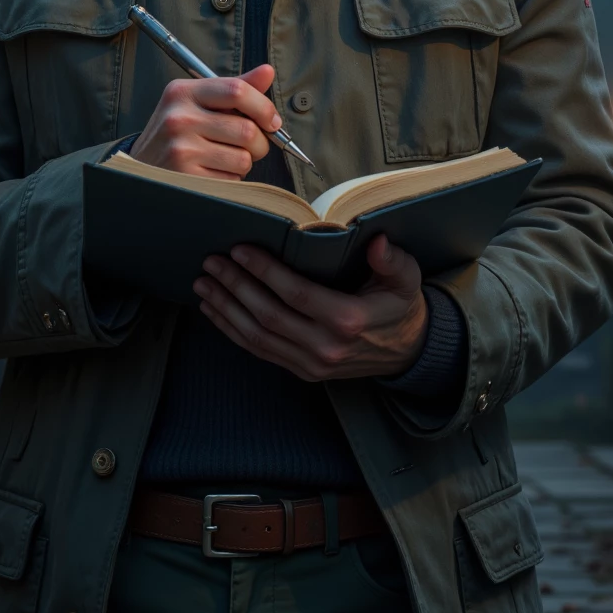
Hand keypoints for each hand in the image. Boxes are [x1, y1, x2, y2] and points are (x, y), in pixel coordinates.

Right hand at [130, 63, 280, 178]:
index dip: (264, 107)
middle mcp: (179, 118)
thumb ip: (234, 89)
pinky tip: (213, 172)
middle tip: (251, 146)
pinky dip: (232, 179)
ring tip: (224, 159)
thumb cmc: (177, 133)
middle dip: (260, 143)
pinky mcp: (186, 176)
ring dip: (244, 163)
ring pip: (243, 158)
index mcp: (183, 92)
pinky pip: (232, 179)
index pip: (237, 90)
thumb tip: (267, 71)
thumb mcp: (198, 103)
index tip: (272, 122)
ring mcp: (181, 149)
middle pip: (247, 129)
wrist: (141, 167)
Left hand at [194, 234, 428, 380]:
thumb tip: (377, 241)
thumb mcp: (407, 279)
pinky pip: (259, 351)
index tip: (239, 249)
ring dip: (226, 309)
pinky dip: (233, 331)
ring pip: (257, 337)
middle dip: (235, 286)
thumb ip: (392, 260)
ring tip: (204, 284)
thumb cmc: (401, 307)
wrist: (408, 353)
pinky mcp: (301, 371)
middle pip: (268, 315)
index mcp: (348, 320)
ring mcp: (311, 364)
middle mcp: (325, 347)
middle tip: (212, 262)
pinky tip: (215, 310)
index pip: (296, 294)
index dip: (264, 272)